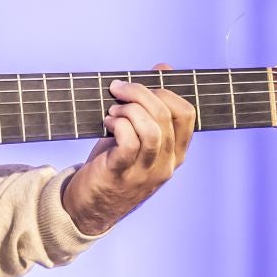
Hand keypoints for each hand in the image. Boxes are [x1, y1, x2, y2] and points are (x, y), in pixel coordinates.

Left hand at [62, 64, 196, 233]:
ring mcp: (145, 172)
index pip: (187, 114)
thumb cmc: (114, 164)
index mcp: (175, 153)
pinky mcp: (121, 174)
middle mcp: (166, 164)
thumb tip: (164, 69)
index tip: (143, 84)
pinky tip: (107, 123)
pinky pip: (129, 142)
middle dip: (140, 92)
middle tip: (118, 89)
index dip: (166, 91)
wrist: (90, 208)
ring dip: (129, 109)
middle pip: (166, 116)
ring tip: (113, 109)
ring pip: (151, 129)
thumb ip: (152, 106)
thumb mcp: (138, 136)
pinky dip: (119, 125)